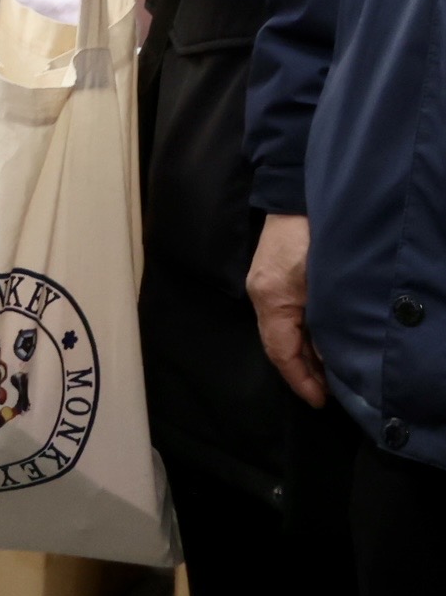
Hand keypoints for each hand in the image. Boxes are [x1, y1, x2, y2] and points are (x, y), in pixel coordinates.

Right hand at [249, 212, 327, 407]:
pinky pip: (288, 317)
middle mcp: (263, 296)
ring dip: (307, 354)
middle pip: (280, 345)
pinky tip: (324, 342)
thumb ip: (326, 320)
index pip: (281, 352)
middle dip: (305, 372)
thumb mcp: (326, 283)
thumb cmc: (315, 236)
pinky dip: (305, 335)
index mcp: (271, 299)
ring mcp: (265, 285)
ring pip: (284, 331)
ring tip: (332, 374)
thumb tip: (331, 356)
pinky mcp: (275, 277)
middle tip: (331, 394)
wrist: (299, 193)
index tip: (321, 402)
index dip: (301, 380)